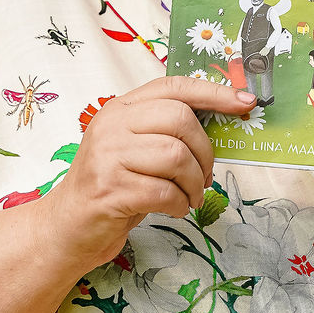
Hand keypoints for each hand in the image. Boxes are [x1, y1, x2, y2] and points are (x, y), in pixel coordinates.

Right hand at [43, 76, 253, 265]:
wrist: (69, 226)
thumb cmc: (114, 186)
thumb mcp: (137, 148)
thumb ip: (168, 131)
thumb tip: (223, 123)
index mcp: (121, 108)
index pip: (174, 86)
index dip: (214, 93)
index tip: (245, 103)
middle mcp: (112, 125)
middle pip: (181, 120)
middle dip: (206, 152)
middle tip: (206, 176)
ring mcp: (108, 156)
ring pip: (177, 157)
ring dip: (195, 183)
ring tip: (190, 197)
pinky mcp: (110, 189)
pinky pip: (165, 191)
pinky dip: (181, 204)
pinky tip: (175, 208)